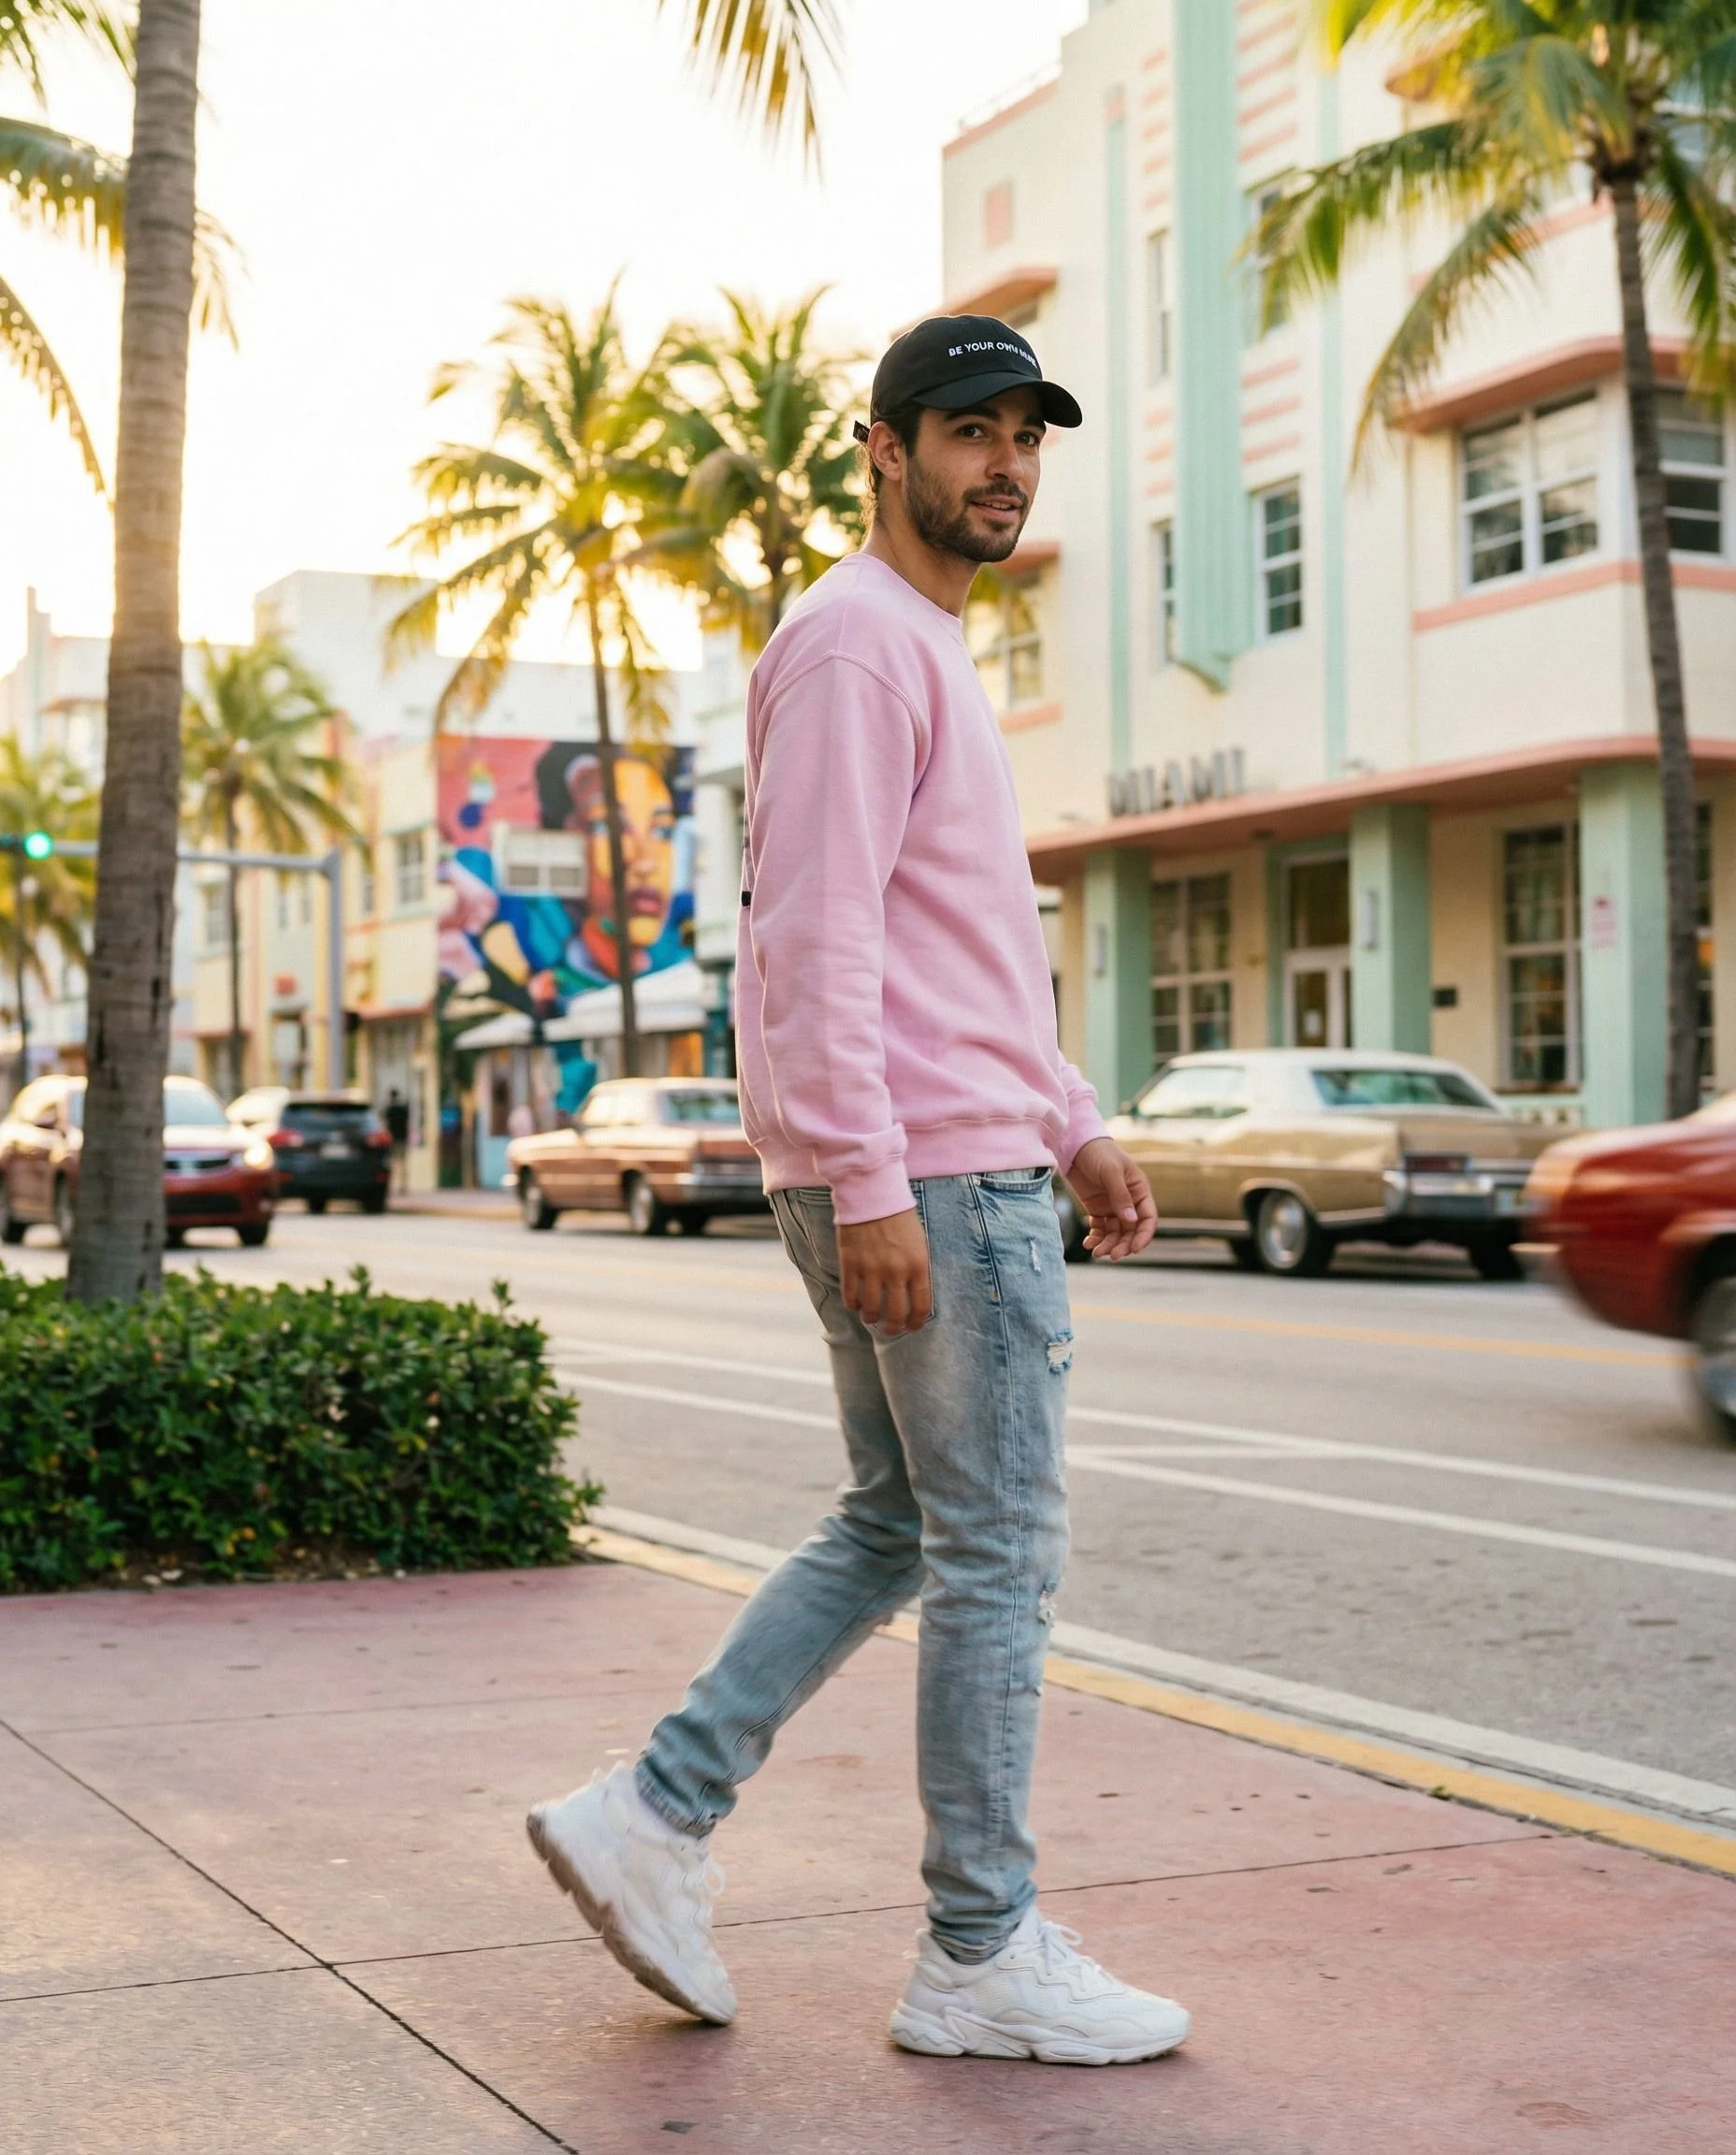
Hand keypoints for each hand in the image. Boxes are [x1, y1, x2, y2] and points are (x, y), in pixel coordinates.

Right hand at [838, 1207, 932, 1336]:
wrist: (872, 1194)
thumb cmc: (899, 1217)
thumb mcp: (919, 1242)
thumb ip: (917, 1269)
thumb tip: (913, 1296)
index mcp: (918, 1264)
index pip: (921, 1306)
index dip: (917, 1322)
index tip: (913, 1327)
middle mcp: (896, 1270)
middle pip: (895, 1313)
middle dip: (893, 1328)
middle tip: (891, 1330)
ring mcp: (871, 1268)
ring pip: (870, 1309)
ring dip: (871, 1318)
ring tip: (871, 1317)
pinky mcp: (850, 1264)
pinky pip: (850, 1295)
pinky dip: (853, 1304)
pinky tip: (856, 1303)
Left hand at [1066, 1138, 1156, 1261]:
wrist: (1076, 1146)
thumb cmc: (1099, 1153)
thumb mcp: (1111, 1171)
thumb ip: (1120, 1196)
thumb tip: (1131, 1221)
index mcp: (1140, 1191)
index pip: (1148, 1218)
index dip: (1143, 1236)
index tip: (1134, 1249)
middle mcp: (1129, 1202)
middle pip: (1131, 1231)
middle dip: (1123, 1245)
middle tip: (1112, 1256)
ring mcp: (1113, 1207)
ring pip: (1115, 1233)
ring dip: (1108, 1245)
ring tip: (1096, 1253)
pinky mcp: (1098, 1210)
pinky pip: (1100, 1229)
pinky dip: (1096, 1238)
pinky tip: (1088, 1244)